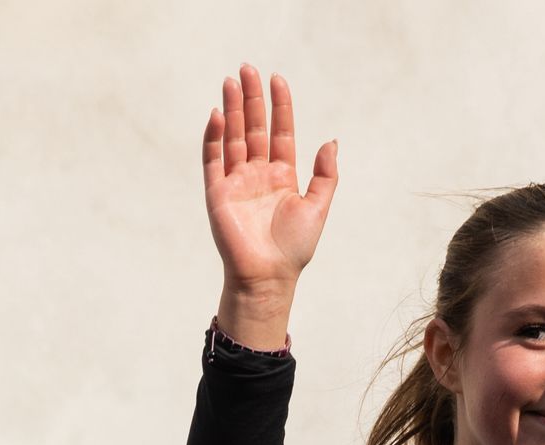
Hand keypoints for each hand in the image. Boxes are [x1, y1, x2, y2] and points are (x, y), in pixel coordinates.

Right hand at [203, 65, 337, 344]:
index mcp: (282, 177)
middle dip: (252, 99)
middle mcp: (258, 175)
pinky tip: (219, 116)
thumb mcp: (318, 207)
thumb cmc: (294, 247)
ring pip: (234, 137)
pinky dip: (215, 137)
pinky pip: (213, 159)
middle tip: (248, 69)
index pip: (280, 133)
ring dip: (233, 109)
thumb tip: (331, 141)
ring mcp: (236, 182)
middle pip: (254, 128)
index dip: (280, 107)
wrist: (269, 275)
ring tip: (232, 81)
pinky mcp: (217, 192)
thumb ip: (326, 175)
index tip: (277, 80)